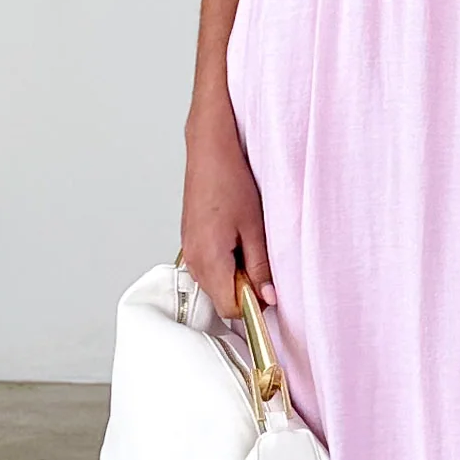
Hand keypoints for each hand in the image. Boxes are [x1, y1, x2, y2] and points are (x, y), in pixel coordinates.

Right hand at [182, 102, 274, 321]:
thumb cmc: (230, 180)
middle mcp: (193, 259)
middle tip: (264, 265)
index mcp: (209, 259)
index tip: (270, 295)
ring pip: (216, 283)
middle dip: (245, 291)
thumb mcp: (255, 228)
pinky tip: (238, 240)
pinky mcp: (191, 242)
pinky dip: (226, 263)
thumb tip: (268, 298)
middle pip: (221, 298)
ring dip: (236, 276)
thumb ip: (261, 268)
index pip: (230, 307)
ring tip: (251, 246)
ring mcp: (189, 251)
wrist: (209, 152)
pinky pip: (209, 267)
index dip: (253, 306)